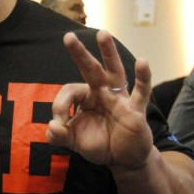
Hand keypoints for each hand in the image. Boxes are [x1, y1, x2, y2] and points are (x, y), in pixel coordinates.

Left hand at [47, 30, 153, 171]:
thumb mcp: (74, 142)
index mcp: (85, 97)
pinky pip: (140, 91)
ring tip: (102, 34)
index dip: (60, 105)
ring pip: (114, 71)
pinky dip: (143, 77)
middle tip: (68, 37)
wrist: (123, 159)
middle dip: (79, 53)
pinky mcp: (135, 109)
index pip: (69, 91)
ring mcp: (119, 98)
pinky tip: (143, 62)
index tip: (58, 123)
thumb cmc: (99, 144)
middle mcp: (102, 92)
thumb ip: (59, 136)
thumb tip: (50, 128)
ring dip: (108, 52)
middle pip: (90, 68)